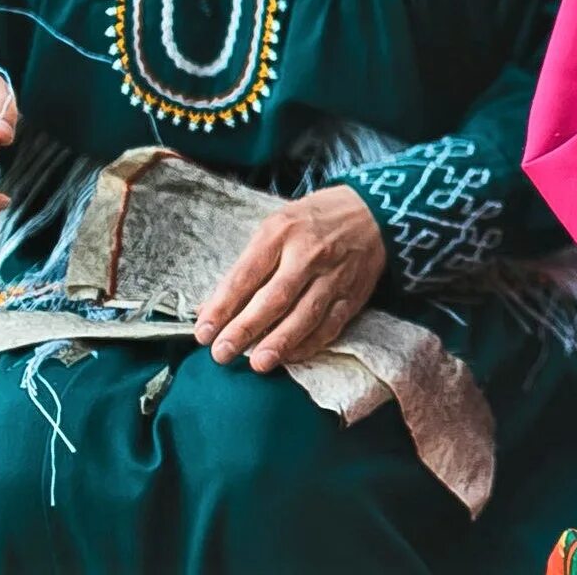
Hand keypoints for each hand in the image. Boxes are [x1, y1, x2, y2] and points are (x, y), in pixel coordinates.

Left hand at [197, 185, 384, 372]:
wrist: (373, 212)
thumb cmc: (314, 220)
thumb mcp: (275, 227)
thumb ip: (247, 267)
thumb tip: (211, 308)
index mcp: (281, 234)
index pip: (246, 276)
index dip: (222, 307)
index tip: (204, 333)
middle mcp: (309, 254)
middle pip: (274, 298)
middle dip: (245, 328)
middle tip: (222, 353)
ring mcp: (335, 275)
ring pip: (305, 314)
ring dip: (280, 341)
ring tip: (258, 364)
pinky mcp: (353, 294)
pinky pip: (331, 324)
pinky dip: (311, 343)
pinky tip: (290, 356)